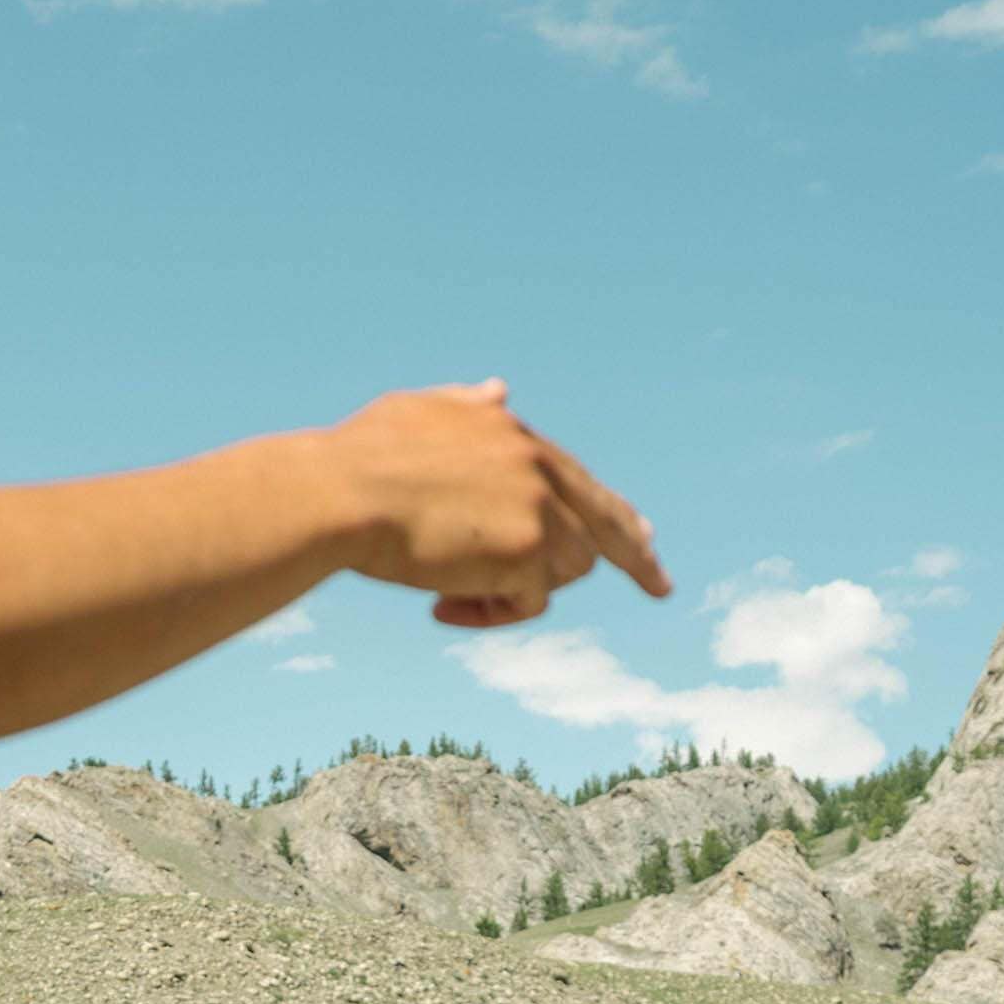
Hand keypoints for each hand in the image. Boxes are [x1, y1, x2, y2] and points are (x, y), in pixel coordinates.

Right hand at [326, 381, 670, 628]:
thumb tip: (502, 389)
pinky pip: (531, 603)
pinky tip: (440, 606)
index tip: (642, 533)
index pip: (577, 478)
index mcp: (511, 434)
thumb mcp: (418, 414)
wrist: (340, 495)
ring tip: (450, 595)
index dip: (610, 510)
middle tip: (663, 587)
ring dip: (515, 593)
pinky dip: (491, 614)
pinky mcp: (530, 552)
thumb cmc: (358, 459)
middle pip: (603, 523)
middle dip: (639, 558)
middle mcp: (536, 465)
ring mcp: (539, 507)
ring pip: (565, 571)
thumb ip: (465, 406)